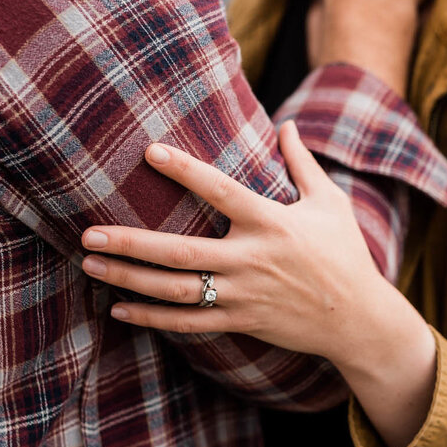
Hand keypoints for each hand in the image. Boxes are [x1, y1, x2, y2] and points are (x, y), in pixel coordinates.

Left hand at [80, 123, 437, 446]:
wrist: (358, 319)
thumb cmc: (345, 254)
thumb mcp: (330, 203)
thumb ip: (303, 163)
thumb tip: (286, 124)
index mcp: (272, 223)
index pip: (221, 191)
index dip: (185, 170)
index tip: (150, 152)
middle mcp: (253, 260)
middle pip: (182, 252)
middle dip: (133, 243)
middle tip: (88, 232)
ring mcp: (245, 295)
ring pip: (177, 290)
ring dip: (130, 278)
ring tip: (90, 263)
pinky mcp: (242, 322)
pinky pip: (189, 322)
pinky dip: (153, 319)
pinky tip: (119, 310)